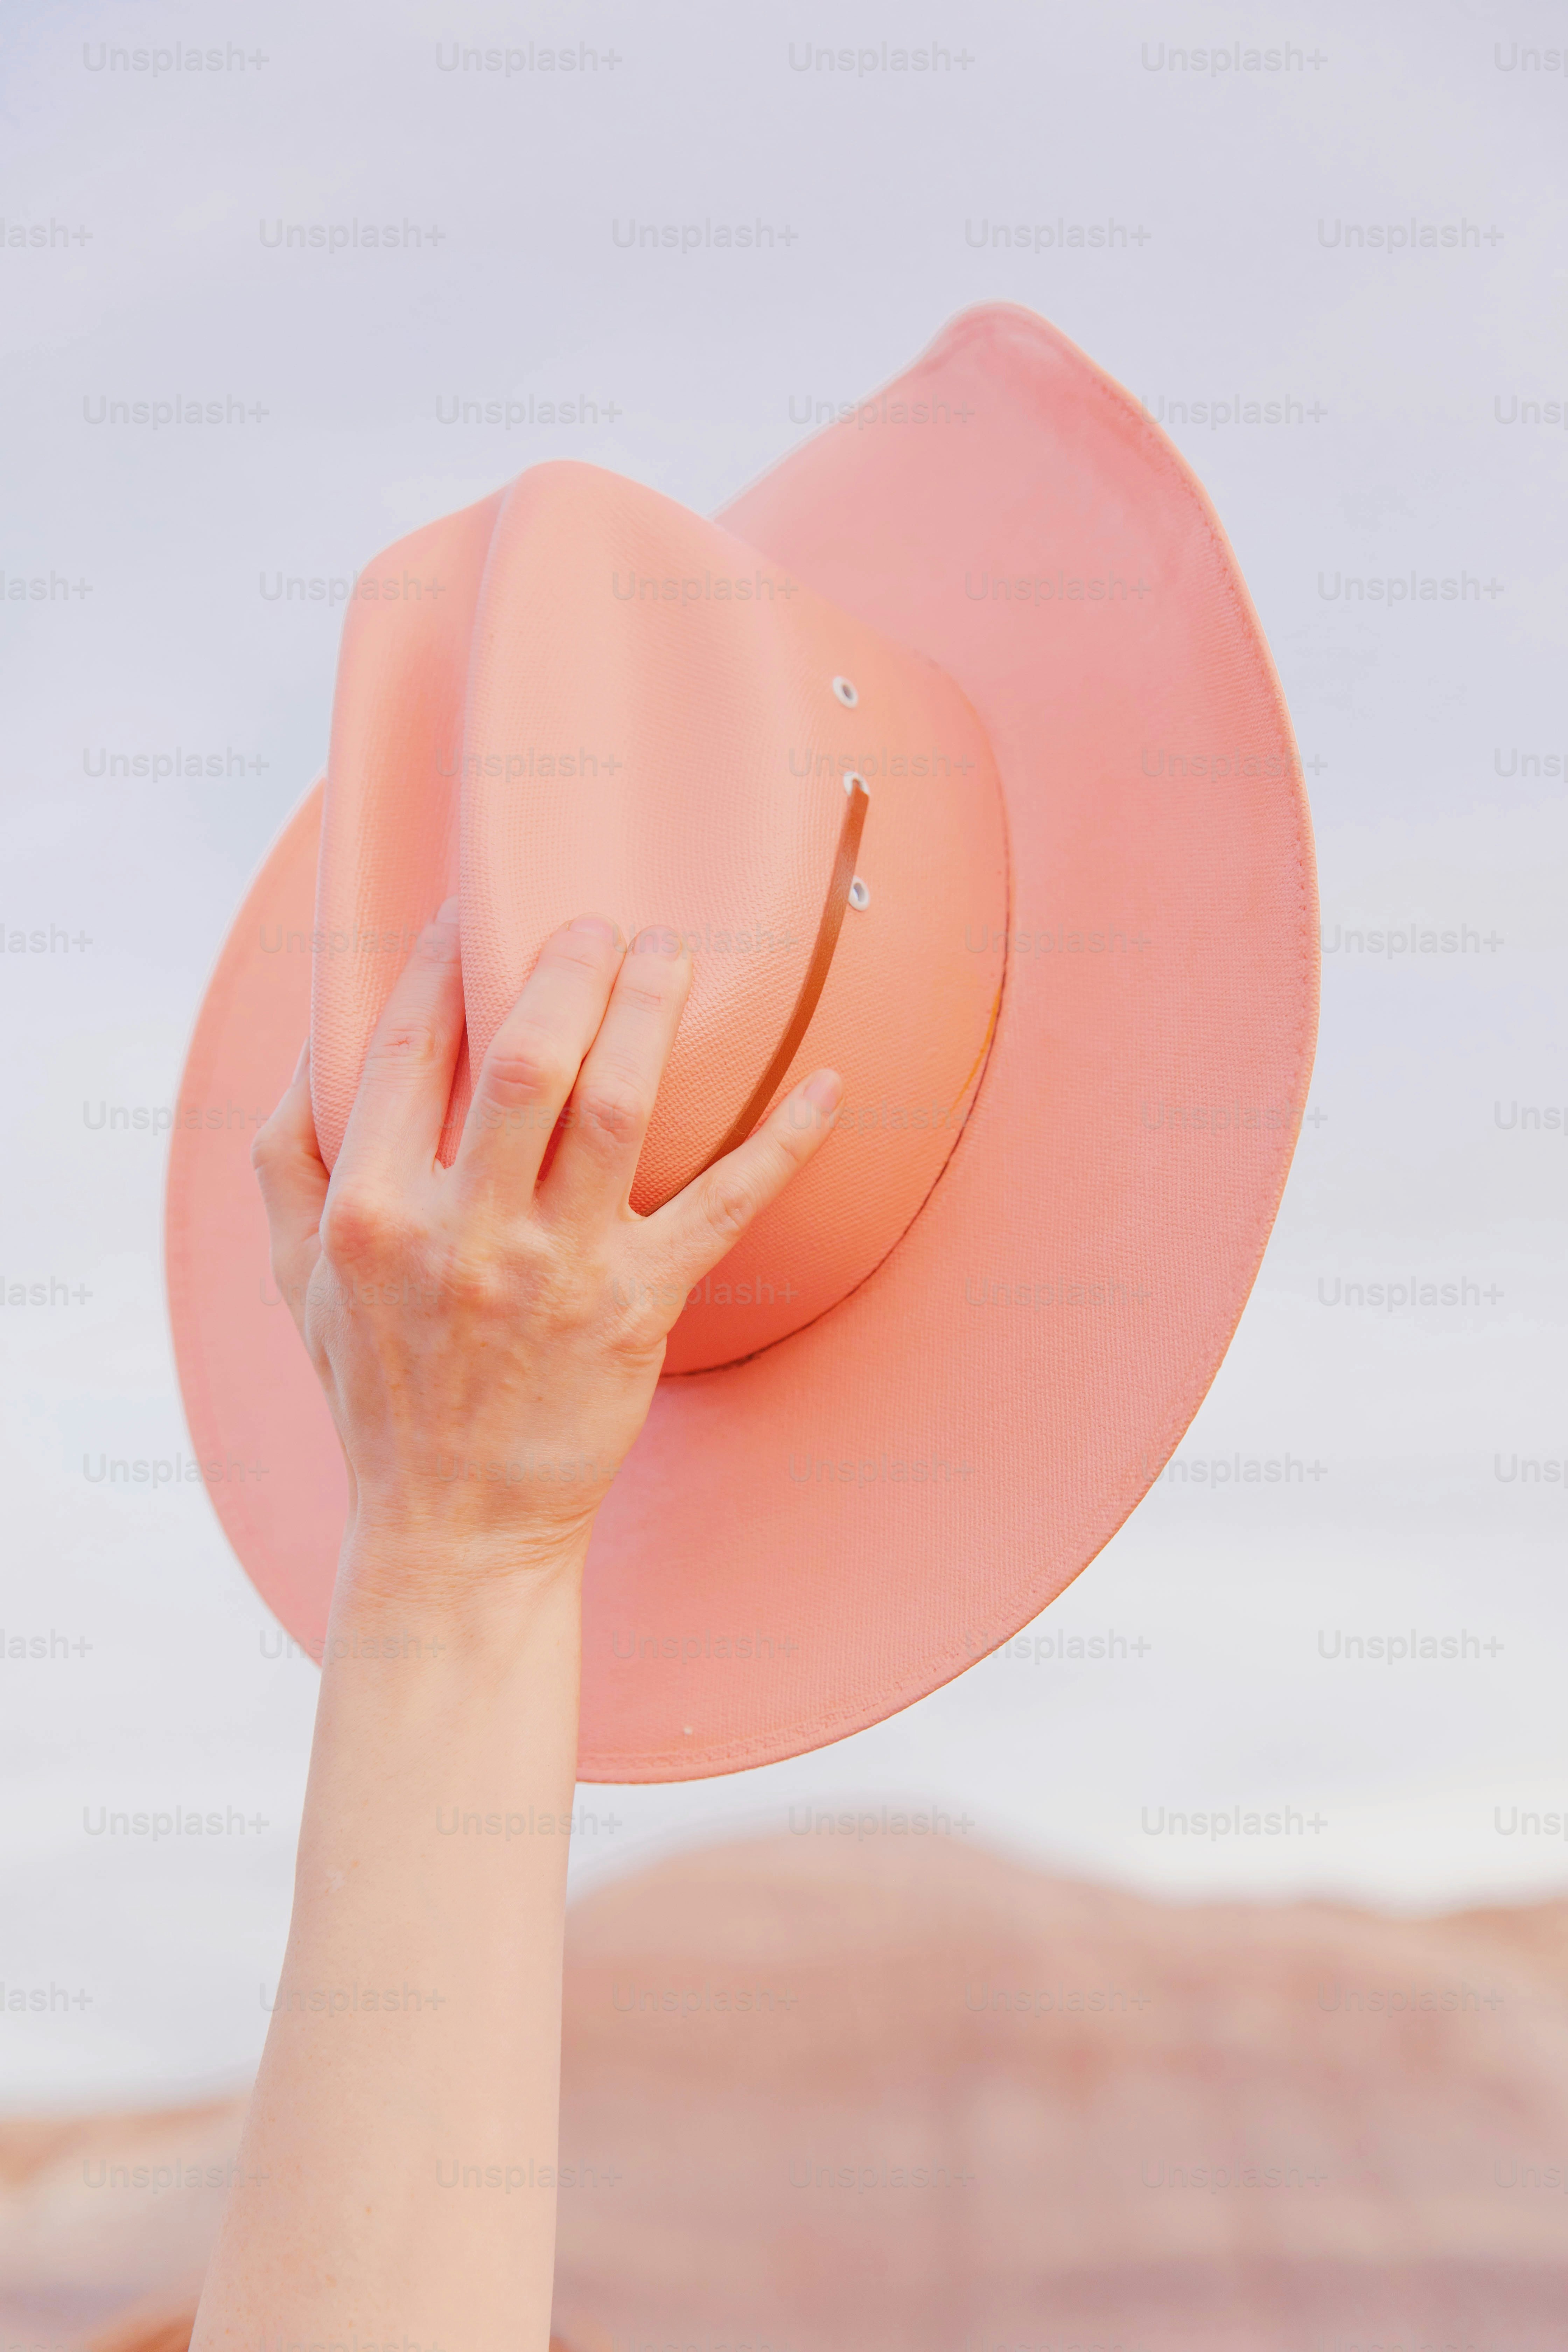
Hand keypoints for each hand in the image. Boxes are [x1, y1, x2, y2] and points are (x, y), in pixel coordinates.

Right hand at [251, 902, 840, 1595]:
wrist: (452, 1527)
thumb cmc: (378, 1392)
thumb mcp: (298, 1280)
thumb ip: (287, 1160)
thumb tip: (309, 1046)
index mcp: (371, 1211)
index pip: (409, 1049)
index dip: (441, 962)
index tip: (470, 905)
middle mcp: (462, 1232)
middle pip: (526, 1058)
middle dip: (568, 969)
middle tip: (601, 920)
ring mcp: (555, 1270)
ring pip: (616, 1107)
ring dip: (654, 1016)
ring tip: (675, 953)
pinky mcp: (638, 1309)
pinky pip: (723, 1207)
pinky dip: (783, 1143)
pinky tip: (829, 1084)